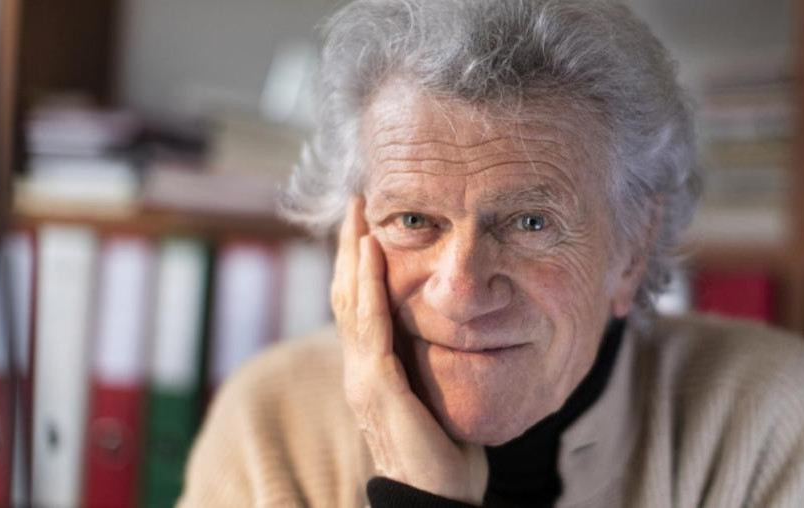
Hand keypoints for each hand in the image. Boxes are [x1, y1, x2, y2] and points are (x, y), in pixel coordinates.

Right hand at [332, 197, 488, 503]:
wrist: (437, 497)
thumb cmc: (446, 455)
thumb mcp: (441, 395)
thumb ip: (437, 364)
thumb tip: (458, 335)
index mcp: (374, 369)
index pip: (360, 306)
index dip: (359, 265)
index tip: (367, 225)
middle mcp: (359, 368)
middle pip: (346, 293)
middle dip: (348, 246)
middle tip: (355, 201)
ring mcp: (362, 375)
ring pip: (350, 299)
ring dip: (352, 252)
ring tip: (357, 211)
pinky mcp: (375, 384)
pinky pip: (369, 323)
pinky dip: (367, 282)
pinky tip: (370, 250)